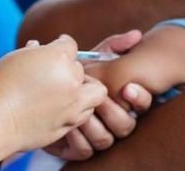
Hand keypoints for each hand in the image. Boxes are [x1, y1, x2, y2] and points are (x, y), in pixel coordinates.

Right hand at [0, 35, 106, 152]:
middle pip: (81, 69)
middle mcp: (71, 81)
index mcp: (59, 58)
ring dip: (82, 90)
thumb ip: (35, 51)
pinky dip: (76, 110)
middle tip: (54, 72)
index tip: (58, 45)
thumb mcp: (17, 57)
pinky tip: (60, 108)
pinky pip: (82, 115)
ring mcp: (71, 106)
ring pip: (94, 94)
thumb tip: (39, 45)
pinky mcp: (67, 125)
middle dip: (69, 68)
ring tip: (66, 91)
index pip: (70, 45)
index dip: (61, 44)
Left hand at [43, 31, 152, 160]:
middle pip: (125, 125)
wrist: (42, 93)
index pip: (142, 103)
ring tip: (80, 110)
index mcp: (122, 101)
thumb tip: (136, 34)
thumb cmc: (77, 74)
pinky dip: (76, 138)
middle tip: (98, 97)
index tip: (127, 87)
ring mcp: (97, 136)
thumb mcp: (94, 58)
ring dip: (93, 123)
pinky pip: (84, 150)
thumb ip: (114, 46)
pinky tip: (67, 125)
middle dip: (111, 110)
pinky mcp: (78, 148)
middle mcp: (113, 121)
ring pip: (105, 140)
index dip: (139, 98)